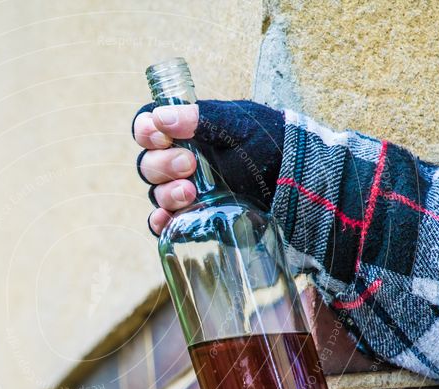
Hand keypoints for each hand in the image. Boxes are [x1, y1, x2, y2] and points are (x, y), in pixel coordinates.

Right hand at [132, 100, 284, 234]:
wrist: (293, 179)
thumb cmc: (265, 143)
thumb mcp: (236, 123)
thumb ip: (200, 117)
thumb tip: (161, 118)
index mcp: (183, 132)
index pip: (146, 128)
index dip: (145, 132)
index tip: (161, 136)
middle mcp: (177, 162)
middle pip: (148, 164)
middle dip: (162, 165)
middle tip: (189, 165)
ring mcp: (183, 192)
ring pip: (155, 194)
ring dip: (166, 193)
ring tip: (191, 192)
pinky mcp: (191, 217)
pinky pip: (163, 223)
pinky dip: (159, 222)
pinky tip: (165, 220)